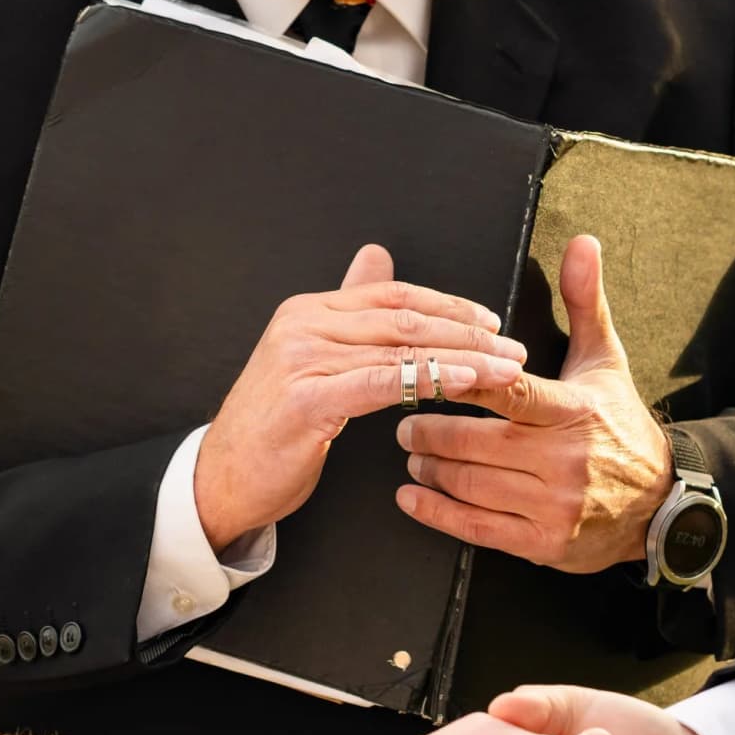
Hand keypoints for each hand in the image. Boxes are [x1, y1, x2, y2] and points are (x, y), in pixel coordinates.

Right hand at [194, 243, 525, 551]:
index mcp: (307, 311)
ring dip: (462, 357)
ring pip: (400, 349)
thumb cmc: (275, 425)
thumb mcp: (312, 358)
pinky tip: (465, 384)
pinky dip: (430, 380)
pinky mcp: (308, 399)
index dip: (448, 304)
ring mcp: (302, 360)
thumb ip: (347, 309)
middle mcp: (303, 325)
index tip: (491, 321)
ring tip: (504, 368)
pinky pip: (382, 383)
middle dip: (466, 330)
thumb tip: (376, 257)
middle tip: (512, 345)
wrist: (223, 478)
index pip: (392, 295)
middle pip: (403, 317)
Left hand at [394, 234, 672, 572]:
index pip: (508, 391)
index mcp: (574, 411)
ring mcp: (553, 506)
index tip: (423, 372)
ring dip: (430, 467)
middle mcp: (564, 460)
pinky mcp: (543, 543)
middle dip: (429, 430)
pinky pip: (478, 528)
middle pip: (476, 441)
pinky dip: (437, 513)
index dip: (460, 382)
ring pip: (472, 484)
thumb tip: (582, 243)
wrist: (661, 505)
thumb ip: (585, 301)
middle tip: (403, 418)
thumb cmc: (620, 424)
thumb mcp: (606, 360)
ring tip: (411, 451)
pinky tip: (411, 496)